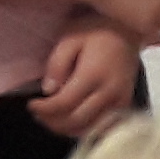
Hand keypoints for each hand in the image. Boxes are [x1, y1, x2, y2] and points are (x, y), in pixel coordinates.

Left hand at [30, 20, 142, 137]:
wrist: (128, 30)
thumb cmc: (96, 29)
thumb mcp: (69, 38)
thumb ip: (57, 64)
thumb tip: (48, 91)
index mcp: (93, 75)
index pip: (64, 104)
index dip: (44, 109)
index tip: (31, 105)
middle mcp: (109, 93)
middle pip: (76, 121)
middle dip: (53, 121)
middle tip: (38, 114)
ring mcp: (120, 101)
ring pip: (90, 128)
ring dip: (67, 128)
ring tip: (51, 118)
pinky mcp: (125, 104)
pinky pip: (103, 126)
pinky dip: (84, 128)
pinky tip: (72, 120)